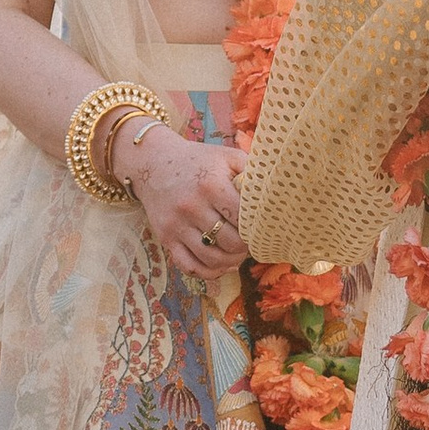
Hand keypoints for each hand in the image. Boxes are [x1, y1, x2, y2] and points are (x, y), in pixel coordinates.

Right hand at [118, 119, 246, 279]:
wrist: (153, 162)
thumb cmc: (198, 161)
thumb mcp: (226, 157)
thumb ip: (251, 172)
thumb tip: (275, 195)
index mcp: (210, 185)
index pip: (243, 219)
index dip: (256, 227)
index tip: (261, 226)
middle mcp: (191, 206)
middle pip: (230, 242)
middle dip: (246, 246)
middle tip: (251, 241)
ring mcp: (176, 225)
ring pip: (211, 258)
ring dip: (231, 261)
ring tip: (238, 254)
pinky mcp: (165, 238)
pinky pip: (188, 267)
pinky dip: (208, 272)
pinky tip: (220, 265)